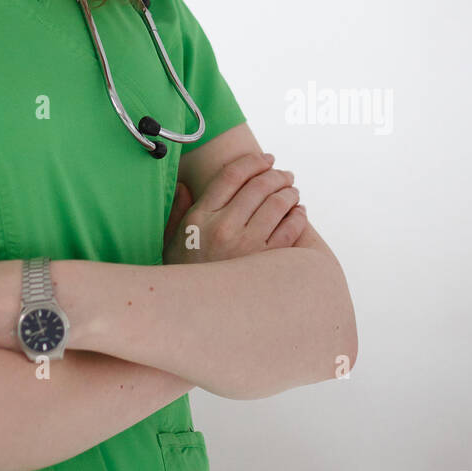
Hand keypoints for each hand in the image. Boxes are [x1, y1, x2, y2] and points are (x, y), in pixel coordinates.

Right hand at [163, 153, 306, 263]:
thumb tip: (184, 185)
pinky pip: (291, 230)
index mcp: (201, 216)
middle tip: (284, 174)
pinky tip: (299, 212)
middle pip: (258, 186)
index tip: (266, 158)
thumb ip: (179, 209)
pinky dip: (298, 216)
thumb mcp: (172, 239)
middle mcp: (224, 227)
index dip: (253, 161)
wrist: (197, 312)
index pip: (232, 175)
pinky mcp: (267, 263)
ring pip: (278, 204)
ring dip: (290, 192)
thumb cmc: (186, 273)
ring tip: (293, 191)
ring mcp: (247, 246)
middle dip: (276, 174)